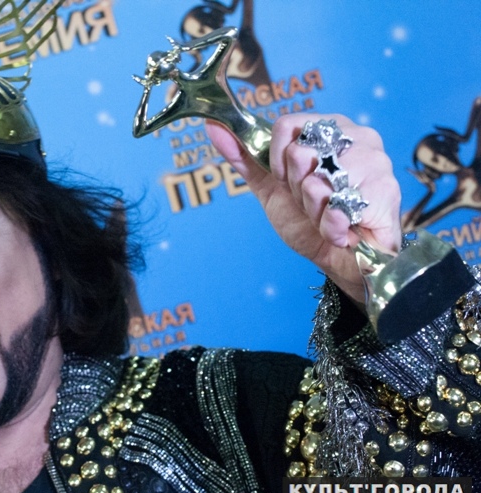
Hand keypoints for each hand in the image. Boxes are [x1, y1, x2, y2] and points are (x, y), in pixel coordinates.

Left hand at [206, 113, 401, 304]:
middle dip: (296, 187)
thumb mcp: (272, 187)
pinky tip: (341, 229)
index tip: (284, 179)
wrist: (341, 260)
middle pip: (300, 151)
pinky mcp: (386, 190)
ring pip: (317, 179)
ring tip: (328, 215)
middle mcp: (358, 137)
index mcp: (330, 128)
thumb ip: (246, 157)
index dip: (276, 158)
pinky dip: (330, 225)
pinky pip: (337, 204)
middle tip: (314, 201)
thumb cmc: (311, 221)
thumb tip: (213, 127)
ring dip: (314, 208)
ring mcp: (376, 161)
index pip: (287, 124)